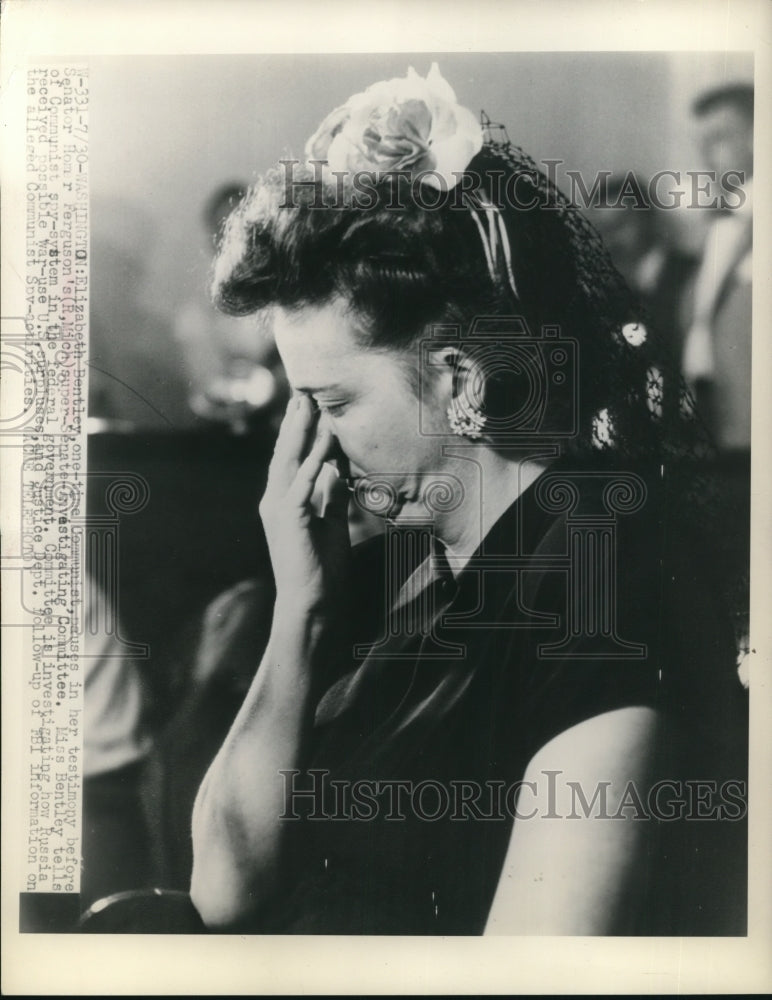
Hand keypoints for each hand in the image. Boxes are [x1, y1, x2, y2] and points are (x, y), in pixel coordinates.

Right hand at [259, 395, 350, 616]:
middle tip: (305, 390)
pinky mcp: (290, 520)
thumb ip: (331, 496)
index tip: (309, 403)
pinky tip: (324, 442)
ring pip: (290, 462)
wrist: (312, 604)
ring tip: (311, 404)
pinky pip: (303, 485)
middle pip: (286, 452)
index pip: (291, 458)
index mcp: (283, 501)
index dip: (299, 430)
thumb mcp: (331, 523)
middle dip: (295, 421)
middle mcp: (275, 500)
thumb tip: (337, 470)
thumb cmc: (322, 568)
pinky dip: (315, 462)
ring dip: (301, 432)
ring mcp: (279, 510)